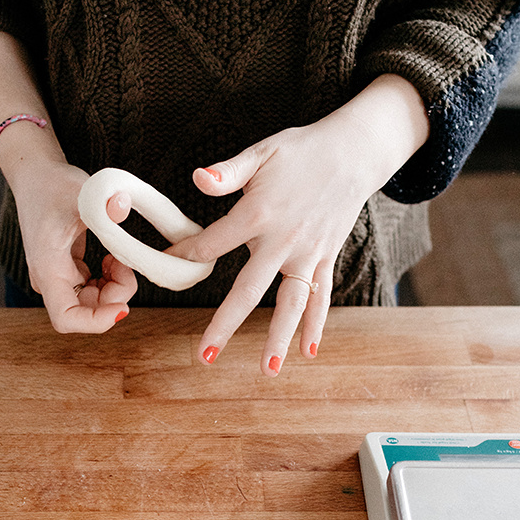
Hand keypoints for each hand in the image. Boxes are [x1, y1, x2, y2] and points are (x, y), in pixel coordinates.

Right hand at [11, 159, 136, 331]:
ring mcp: (58, 278)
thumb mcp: (82, 192)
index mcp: (48, 268)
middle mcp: (50, 280)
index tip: (123, 307)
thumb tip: (123, 204)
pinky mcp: (67, 272)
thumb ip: (104, 203)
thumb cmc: (53, 184)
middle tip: (125, 264)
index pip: (66, 318)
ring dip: (114, 288)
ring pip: (92, 304)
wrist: (36, 176)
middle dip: (114, 297)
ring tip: (118, 258)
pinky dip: (109, 281)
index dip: (96, 321)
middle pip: (86, 312)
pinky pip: (92, 292)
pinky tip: (112, 258)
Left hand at [168, 76, 429, 373]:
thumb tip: (197, 179)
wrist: (354, 151)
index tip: (165, 265)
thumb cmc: (301, 150)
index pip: (213, 244)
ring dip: (279, 337)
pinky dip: (316, 324)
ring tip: (267, 369)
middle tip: (206, 355)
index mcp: (261, 213)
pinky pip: (321, 296)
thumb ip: (228, 171)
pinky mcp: (326, 257)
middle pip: (250, 290)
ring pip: (292, 302)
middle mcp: (285, 240)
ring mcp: (308, 253)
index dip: (185, 255)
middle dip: (226, 323)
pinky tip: (307, 352)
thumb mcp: (261, 152)